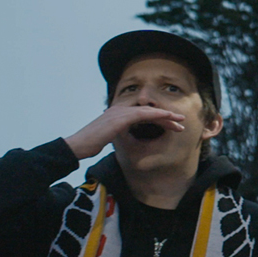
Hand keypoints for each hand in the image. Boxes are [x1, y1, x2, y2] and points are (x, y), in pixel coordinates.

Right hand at [65, 105, 186, 159]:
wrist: (76, 147)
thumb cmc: (89, 145)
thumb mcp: (108, 137)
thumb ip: (119, 134)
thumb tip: (127, 138)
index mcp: (116, 113)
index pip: (142, 113)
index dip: (158, 118)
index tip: (171, 124)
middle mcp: (118, 109)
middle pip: (148, 110)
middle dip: (166, 116)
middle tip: (181, 122)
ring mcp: (119, 112)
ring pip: (148, 111)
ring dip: (166, 115)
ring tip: (180, 121)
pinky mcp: (119, 119)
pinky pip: (143, 114)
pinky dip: (157, 115)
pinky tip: (168, 117)